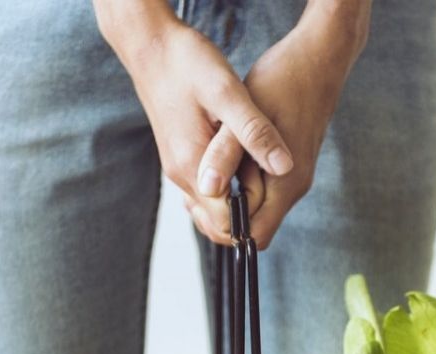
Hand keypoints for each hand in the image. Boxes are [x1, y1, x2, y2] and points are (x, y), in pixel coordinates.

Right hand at [94, 0, 292, 241]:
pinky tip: (244, 167)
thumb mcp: (228, 92)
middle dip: (246, 218)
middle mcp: (182, 175)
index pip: (224, 224)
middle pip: (215, 224)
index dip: (253, 219)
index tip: (275, 197)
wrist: (151, 46)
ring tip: (261, 178)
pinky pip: (205, 190)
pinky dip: (226, 190)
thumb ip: (254, 132)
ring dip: (236, 204)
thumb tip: (284, 167)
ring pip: (209, 209)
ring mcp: (178, 168)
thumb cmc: (187, 64)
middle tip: (273, 190)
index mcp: (193, 167)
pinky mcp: (180, 157)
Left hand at [194, 2, 370, 248]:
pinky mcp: (286, 166)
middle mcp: (292, 188)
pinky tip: (220, 157)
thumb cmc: (284, 80)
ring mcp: (292, 178)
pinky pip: (258, 188)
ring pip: (253, 207)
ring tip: (207, 168)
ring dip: (228, 194)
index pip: (253, 236)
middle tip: (196, 184)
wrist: (318, 58)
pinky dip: (237, 180)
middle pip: (252, 226)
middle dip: (222, 212)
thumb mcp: (247, 114)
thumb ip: (226, 154)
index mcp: (286, 184)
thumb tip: (208, 189)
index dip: (223, 227)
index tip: (199, 200)